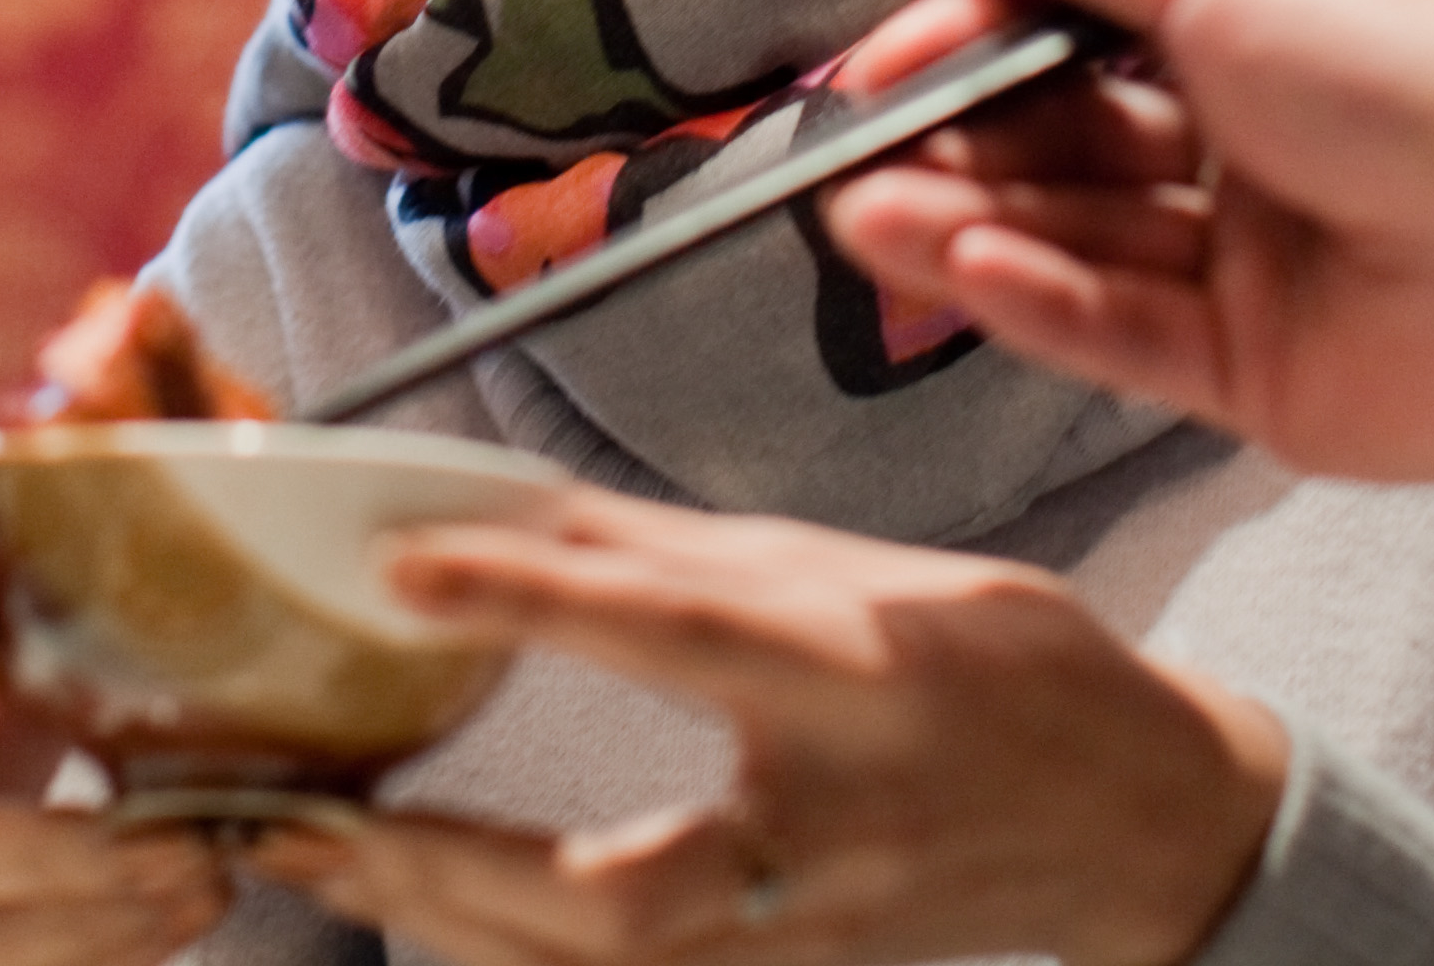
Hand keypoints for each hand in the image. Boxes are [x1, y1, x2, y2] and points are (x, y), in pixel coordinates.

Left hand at [245, 489, 1282, 965]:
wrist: (1144, 829)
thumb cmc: (1011, 673)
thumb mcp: (873, 572)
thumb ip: (688, 555)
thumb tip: (522, 511)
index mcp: (857, 681)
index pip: (672, 631)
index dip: (530, 595)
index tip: (399, 560)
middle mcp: (824, 835)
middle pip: (606, 895)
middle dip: (433, 864)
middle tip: (289, 811)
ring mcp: (804, 938)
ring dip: (439, 917)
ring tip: (313, 853)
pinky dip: (507, 950)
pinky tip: (421, 902)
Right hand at [818, 0, 1433, 479]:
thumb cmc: (1422, 64)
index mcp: (1249, 21)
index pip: (1069, 28)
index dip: (969, 41)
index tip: (874, 63)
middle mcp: (1242, 138)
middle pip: (1062, 142)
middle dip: (954, 143)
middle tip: (848, 153)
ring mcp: (1248, 262)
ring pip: (1076, 241)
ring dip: (969, 222)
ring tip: (866, 215)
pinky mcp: (1255, 376)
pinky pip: (1121, 336)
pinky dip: (1039, 300)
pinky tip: (967, 269)